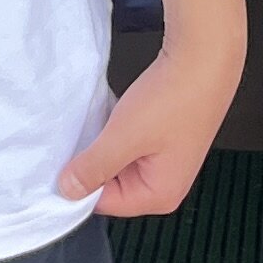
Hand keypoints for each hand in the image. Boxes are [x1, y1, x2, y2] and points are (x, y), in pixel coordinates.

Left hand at [62, 33, 238, 216]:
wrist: (203, 59)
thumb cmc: (172, 100)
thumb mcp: (123, 137)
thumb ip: (94, 167)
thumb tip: (67, 190)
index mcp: (159, 196)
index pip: (103, 203)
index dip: (79, 183)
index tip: (58, 161)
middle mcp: (164, 186)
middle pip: (110, 184)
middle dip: (92, 161)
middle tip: (78, 136)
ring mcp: (165, 162)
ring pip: (117, 161)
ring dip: (103, 143)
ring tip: (99, 121)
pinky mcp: (163, 140)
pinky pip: (127, 145)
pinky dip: (116, 131)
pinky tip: (113, 113)